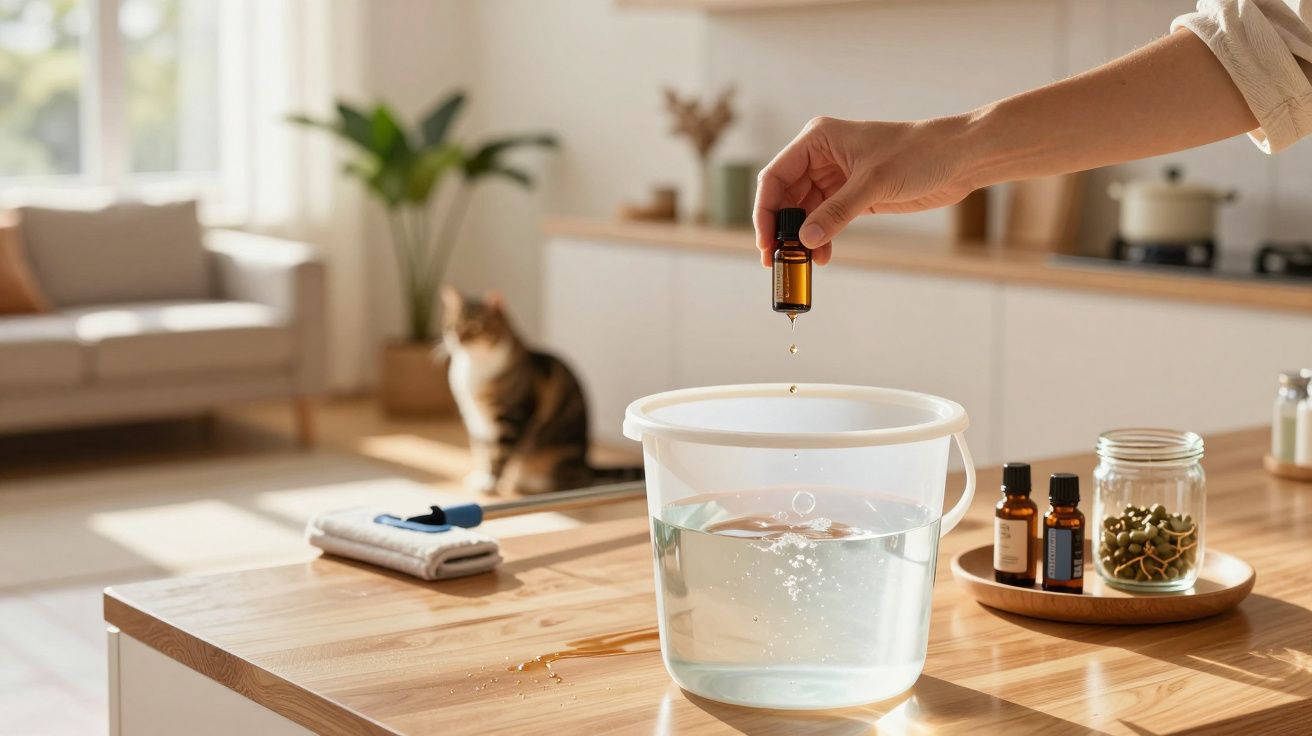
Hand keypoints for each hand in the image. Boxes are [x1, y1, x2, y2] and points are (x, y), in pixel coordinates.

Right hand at [753, 115, 975, 266]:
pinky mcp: (852, 195)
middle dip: (781, 229)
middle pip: (785, 197)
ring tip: (801, 263)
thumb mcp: (874, 183)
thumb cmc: (918, 154)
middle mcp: (821, 157)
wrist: (958, 158)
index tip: (765, 242)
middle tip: (778, 260)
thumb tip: (806, 241)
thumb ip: (837, 212)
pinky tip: (822, 256)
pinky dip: (820, 239)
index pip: (775, 177)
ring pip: (804, 212)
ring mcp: (835, 177)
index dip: (765, 211)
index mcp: (818, 140)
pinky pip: (824, 220)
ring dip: (801, 238)